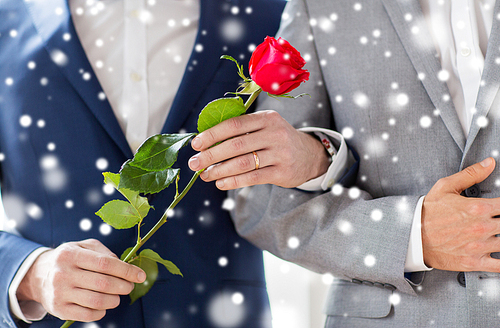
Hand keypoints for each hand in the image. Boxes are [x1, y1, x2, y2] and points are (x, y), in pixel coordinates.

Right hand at [16, 239, 145, 321]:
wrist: (38, 275)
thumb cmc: (70, 259)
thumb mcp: (83, 246)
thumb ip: (104, 252)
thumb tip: (124, 264)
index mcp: (71, 254)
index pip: (105, 263)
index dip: (127, 270)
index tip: (140, 276)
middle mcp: (63, 273)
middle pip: (104, 284)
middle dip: (123, 286)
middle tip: (129, 286)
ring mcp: (60, 293)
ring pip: (97, 301)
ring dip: (114, 300)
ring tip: (117, 296)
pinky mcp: (59, 309)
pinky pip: (88, 315)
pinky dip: (102, 311)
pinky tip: (104, 305)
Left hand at [188, 110, 330, 189]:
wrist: (310, 155)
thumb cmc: (277, 140)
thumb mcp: (265, 127)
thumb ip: (242, 130)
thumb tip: (206, 143)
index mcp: (266, 118)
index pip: (234, 125)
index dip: (212, 134)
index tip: (196, 144)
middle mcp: (275, 134)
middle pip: (236, 145)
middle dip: (211, 155)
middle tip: (194, 163)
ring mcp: (280, 154)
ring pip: (243, 163)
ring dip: (219, 170)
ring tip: (205, 175)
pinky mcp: (282, 172)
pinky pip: (253, 178)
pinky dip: (234, 181)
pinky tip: (220, 183)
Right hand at [422, 157, 499, 271]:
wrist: (411, 236)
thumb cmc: (428, 212)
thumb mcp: (445, 187)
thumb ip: (471, 174)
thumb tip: (489, 163)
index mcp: (478, 208)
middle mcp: (482, 227)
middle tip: (497, 221)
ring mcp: (479, 246)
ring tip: (497, 233)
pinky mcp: (474, 262)